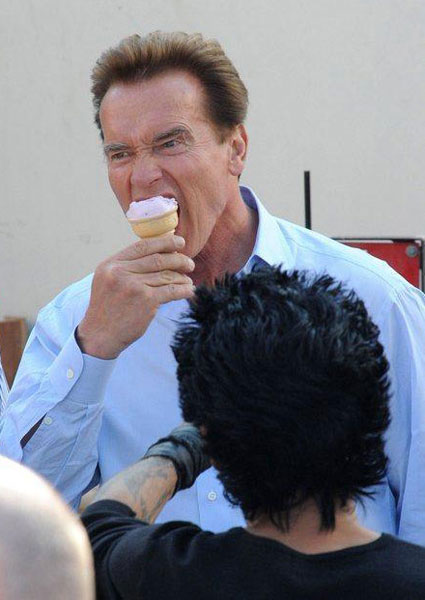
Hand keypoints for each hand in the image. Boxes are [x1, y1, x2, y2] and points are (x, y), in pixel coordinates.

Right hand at [76, 235, 194, 358]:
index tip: (179, 242)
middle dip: (178, 259)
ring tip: (188, 280)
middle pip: (158, 259)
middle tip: (189, 264)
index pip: (142, 246)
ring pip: (166, 275)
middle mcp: (121, 272)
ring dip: (182, 277)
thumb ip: (127, 267)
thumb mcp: (108, 281)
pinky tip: (189, 291)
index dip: (164, 242)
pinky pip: (171, 291)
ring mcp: (134, 286)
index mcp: (111, 264)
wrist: (99, 335)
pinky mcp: (146, 300)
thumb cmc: (107, 309)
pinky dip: (183, 290)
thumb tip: (158, 254)